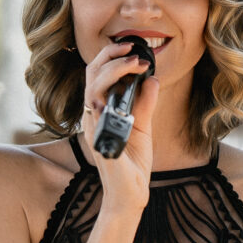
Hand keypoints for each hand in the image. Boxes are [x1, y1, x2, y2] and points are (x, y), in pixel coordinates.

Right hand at [79, 39, 159, 222]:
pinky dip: (109, 102)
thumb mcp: (143, 127)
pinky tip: (124, 90)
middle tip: (132, 49)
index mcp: (100, 111)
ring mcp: (94, 130)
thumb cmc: (132, 163)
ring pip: (92, 90)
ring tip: (135, 64)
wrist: (130, 194)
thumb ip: (145, 103)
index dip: (110, 57)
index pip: (96, 75)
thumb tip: (151, 79)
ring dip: (113, 72)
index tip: (131, 48)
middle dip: (109, 57)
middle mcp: (93, 118)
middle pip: (90, 76)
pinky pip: (98, 118)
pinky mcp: (101, 144)